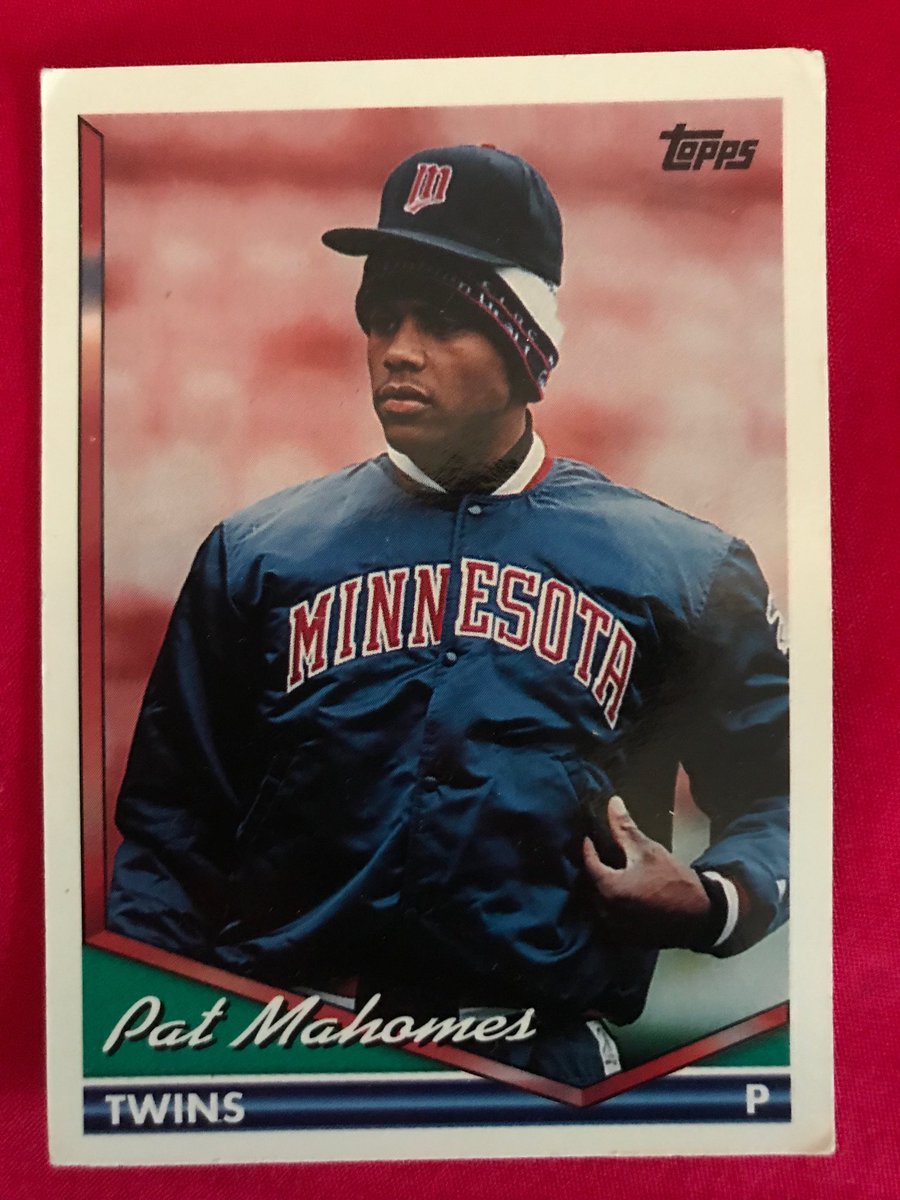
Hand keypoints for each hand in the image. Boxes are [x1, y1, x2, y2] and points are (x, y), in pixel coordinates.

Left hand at [582, 796, 712, 948]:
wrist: (701, 915)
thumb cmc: (674, 880)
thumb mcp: (648, 850)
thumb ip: (625, 828)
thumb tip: (612, 802)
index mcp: (609, 889)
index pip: (588, 865)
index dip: (588, 849)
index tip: (589, 839)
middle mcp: (606, 912)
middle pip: (589, 885)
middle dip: (592, 869)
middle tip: (598, 855)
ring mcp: (615, 928)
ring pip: (597, 903)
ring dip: (600, 888)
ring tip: (609, 873)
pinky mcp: (625, 937)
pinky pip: (609, 918)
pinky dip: (611, 905)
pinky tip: (622, 894)